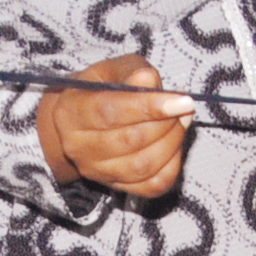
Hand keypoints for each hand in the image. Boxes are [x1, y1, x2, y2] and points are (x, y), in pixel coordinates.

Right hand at [37, 54, 196, 198]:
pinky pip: (153, 185)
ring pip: (143, 166)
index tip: (184, 101)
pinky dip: (172, 164)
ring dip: (172, 142)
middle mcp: (77, 146)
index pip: (110, 113)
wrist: (85, 121)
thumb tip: (149, 81)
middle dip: (167, 123)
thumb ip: (132, 72)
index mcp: (71, 112)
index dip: (150, 107)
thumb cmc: (104, 88)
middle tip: (183, 108)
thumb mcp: (113, 70)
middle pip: (130, 140)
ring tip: (180, 122)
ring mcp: (95, 170)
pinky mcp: (116, 186)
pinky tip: (174, 144)